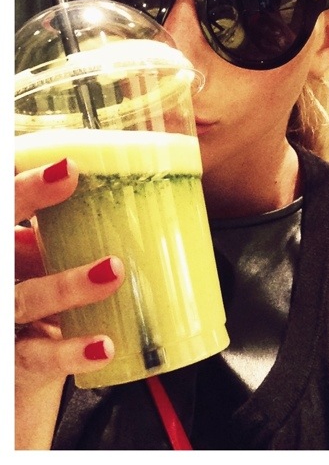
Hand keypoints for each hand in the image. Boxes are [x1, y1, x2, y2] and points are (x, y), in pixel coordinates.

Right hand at [15, 159, 124, 448]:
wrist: (16, 375)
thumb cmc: (36, 306)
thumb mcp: (40, 267)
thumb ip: (57, 238)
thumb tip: (113, 193)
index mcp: (4, 251)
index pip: (4, 205)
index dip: (24, 180)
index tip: (62, 157)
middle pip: (0, 238)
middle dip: (27, 198)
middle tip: (68, 173)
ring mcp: (4, 319)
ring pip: (24, 296)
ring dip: (67, 282)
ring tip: (111, 269)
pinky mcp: (17, 361)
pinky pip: (42, 356)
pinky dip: (75, 350)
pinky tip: (105, 344)